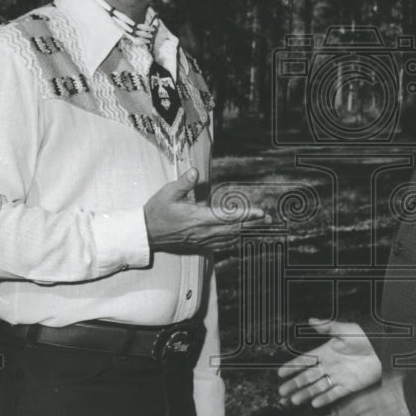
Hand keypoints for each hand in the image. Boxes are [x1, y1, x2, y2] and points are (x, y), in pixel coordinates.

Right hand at [144, 168, 265, 253]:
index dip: (246, 215)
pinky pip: (220, 244)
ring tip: (259, 227)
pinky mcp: (198, 244)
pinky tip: (238, 236)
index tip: (260, 213)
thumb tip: (195, 171)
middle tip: (269, 219)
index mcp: (198, 218)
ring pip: (229, 238)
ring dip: (244, 231)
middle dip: (252, 223)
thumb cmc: (157, 210)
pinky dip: (232, 240)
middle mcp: (203, 231)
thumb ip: (184, 182)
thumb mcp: (168, 192)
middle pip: (233, 229)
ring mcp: (201, 240)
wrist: (146, 232)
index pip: (227, 216)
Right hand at [277, 318, 381, 408]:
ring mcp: (338, 377)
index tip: (280, 373)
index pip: (305, 360)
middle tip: (281, 392)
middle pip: (308, 377)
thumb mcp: (346, 330)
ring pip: (317, 387)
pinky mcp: (349, 386)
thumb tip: (310, 320)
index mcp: (326, 351)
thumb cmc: (366, 337)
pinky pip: (333, 394)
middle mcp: (330, 365)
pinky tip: (313, 404)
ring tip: (293, 401)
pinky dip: (324, 398)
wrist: (384, 351)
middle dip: (294, 384)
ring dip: (305, 394)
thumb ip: (328, 326)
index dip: (292, 367)